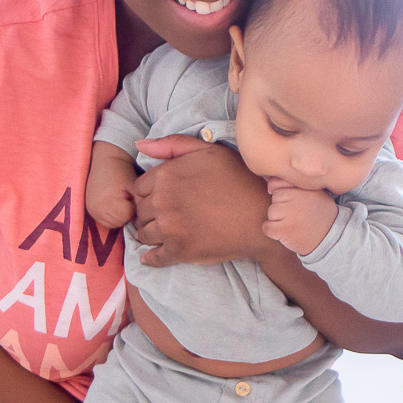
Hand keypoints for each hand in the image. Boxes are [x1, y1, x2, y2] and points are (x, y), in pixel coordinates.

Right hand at [86, 150, 138, 228]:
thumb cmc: (123, 172)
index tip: (133, 197)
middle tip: (127, 198)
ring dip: (120, 216)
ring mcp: (92, 211)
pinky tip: (114, 203)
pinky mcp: (90, 210)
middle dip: (127, 214)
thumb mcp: (135, 186)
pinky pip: (105, 221)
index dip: (134, 209)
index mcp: (109, 202)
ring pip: (113, 224)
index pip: (128, 217)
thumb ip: (140, 203)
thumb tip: (144, 219)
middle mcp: (97, 209)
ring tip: (121, 200)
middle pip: (120, 223)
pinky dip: (112, 216)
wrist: (105, 161)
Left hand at [130, 137, 272, 266]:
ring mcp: (170, 228)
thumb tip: (139, 146)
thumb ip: (173, 145)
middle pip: (140, 211)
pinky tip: (152, 256)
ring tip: (162, 233)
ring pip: (144, 233)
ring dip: (149, 234)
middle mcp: (163, 201)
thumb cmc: (239, 178)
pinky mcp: (180, 251)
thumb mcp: (209, 151)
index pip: (139, 188)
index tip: (161, 199)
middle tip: (162, 216)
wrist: (263, 214)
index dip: (149, 193)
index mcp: (166, 175)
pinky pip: (154, 258)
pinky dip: (150, 258)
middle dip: (148, 213)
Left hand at [261, 180, 338, 255]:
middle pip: (274, 199)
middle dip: (281, 207)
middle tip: (296, 216)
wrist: (330, 238)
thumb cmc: (318, 214)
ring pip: (271, 212)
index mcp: (304, 189)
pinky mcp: (286, 231)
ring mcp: (292, 216)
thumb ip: (294, 185)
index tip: (292, 204)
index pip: (278, 184)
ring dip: (278, 220)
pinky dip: (272, 232)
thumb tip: (269, 186)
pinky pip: (267, 227)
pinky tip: (284, 232)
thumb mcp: (314, 193)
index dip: (283, 195)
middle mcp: (298, 200)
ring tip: (293, 224)